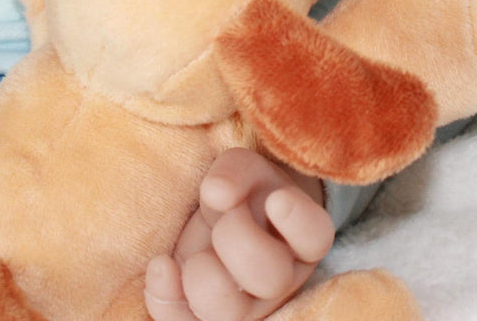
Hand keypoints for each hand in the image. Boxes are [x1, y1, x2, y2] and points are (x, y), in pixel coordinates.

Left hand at [144, 148, 333, 320]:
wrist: (223, 220)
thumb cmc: (242, 194)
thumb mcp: (244, 171)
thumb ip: (234, 172)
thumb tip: (216, 191)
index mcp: (301, 237)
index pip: (315, 234)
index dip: (297, 221)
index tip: (275, 199)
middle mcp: (281, 278)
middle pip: (271, 277)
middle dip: (237, 240)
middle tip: (224, 218)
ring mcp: (247, 305)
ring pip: (232, 313)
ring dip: (202, 277)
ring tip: (196, 255)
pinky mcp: (209, 317)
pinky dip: (166, 298)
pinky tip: (161, 266)